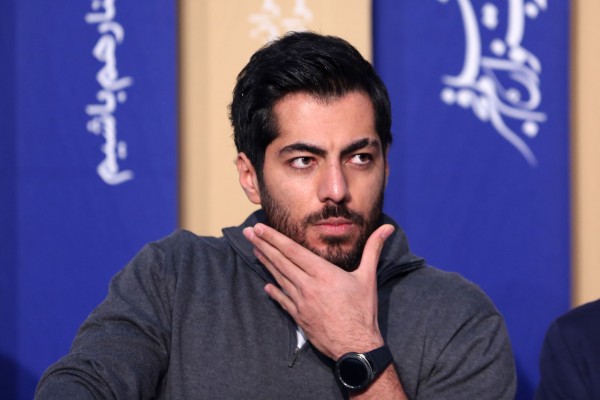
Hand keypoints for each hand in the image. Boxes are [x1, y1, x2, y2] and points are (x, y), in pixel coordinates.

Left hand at [242, 223, 394, 359]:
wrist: (356, 346)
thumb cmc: (363, 311)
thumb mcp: (368, 277)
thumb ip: (374, 249)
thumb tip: (387, 228)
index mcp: (322, 273)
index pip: (293, 251)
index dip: (274, 238)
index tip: (260, 228)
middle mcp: (307, 286)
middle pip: (280, 262)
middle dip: (263, 245)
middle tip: (248, 233)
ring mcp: (300, 302)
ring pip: (279, 278)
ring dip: (265, 263)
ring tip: (254, 251)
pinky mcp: (299, 316)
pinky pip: (282, 300)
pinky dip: (274, 291)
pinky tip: (266, 286)